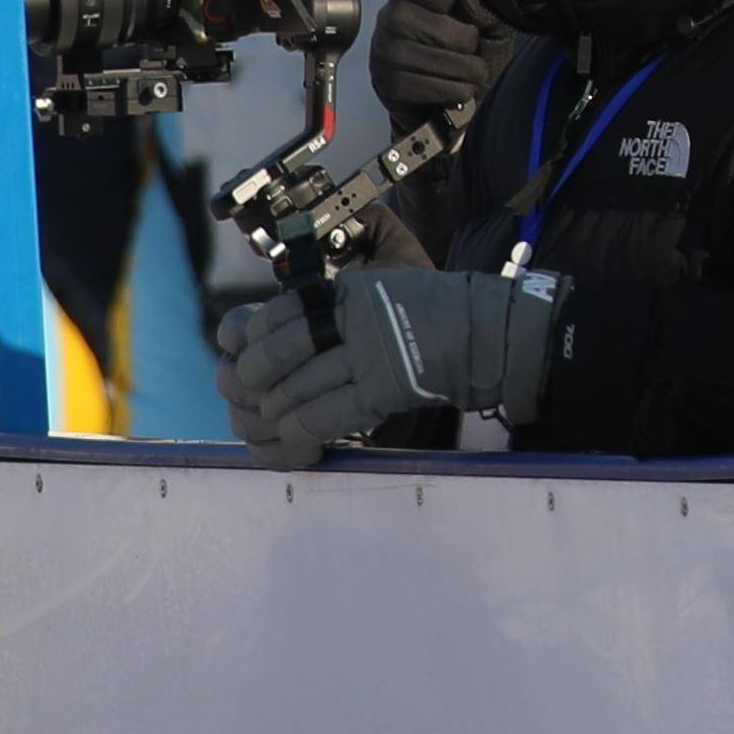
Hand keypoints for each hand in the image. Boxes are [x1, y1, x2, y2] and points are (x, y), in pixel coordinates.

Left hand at [228, 264, 554, 462]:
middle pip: (270, 355)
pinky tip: (298, 439)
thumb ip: (329, 316)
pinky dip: (300, 433)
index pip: (269, 316)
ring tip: (271, 425)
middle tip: (250, 400)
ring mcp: (369, 352)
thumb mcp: (374, 300)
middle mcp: (350, 318)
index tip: (242, 362)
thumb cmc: (432, 321)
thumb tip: (264, 345)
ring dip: (273, 417)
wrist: (491, 332)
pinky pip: (323, 417)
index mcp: (341, 293)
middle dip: (250, 384)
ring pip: (291, 390)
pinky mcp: (386, 388)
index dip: (246, 343)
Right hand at [369, 0, 505, 134]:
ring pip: (411, 53)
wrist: (455, 104)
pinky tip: (460, 91)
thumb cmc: (469, 55)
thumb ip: (484, 6)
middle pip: (404, 16)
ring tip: (474, 74)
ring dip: (456, 67)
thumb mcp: (488, 25)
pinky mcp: (386, 85)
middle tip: (472, 49)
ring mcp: (383, 54)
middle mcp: (389, 22)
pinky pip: (412, 84)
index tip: (450, 2)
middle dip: (452, 36)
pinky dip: (446, 89)